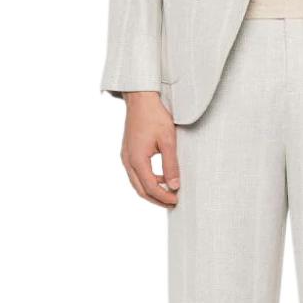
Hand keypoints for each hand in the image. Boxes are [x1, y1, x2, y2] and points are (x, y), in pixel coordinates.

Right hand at [120, 91, 179, 206]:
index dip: (163, 197)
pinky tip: (161, 177)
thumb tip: (174, 185)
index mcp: (137, 159)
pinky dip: (148, 180)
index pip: (150, 187)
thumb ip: (171, 164)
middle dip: (156, 199)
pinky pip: (136, 173)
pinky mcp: (128, 152)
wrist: (141, 99)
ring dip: (152, 190)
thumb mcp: (168, 141)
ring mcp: (126, 157)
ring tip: (169, 192)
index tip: (176, 200)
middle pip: (140, 190)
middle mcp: (128, 161)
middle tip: (172, 202)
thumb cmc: (154, 116)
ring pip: (137, 183)